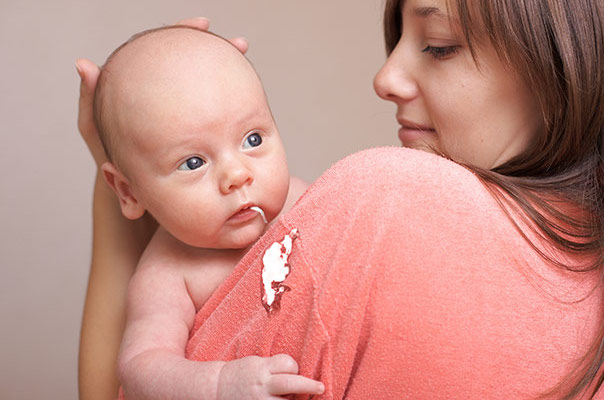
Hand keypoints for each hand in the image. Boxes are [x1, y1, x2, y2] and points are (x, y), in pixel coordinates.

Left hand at [75, 17, 248, 169]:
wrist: (137, 194)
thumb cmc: (113, 163)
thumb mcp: (97, 131)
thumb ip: (90, 101)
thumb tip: (84, 65)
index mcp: (145, 89)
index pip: (165, 53)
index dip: (184, 33)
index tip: (203, 25)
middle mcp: (167, 97)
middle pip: (192, 65)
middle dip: (215, 50)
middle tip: (238, 43)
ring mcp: (183, 115)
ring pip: (206, 87)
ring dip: (226, 71)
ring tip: (242, 55)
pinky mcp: (195, 132)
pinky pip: (213, 113)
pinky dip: (227, 103)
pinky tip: (243, 97)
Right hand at [217, 354, 324, 399]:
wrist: (216, 388)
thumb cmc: (242, 373)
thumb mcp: (257, 362)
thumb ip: (275, 367)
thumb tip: (298, 374)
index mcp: (262, 368)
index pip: (288, 364)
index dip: (293, 367)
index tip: (292, 371)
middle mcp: (262, 385)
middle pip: (291, 383)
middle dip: (308, 385)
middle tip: (320, 387)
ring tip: (285, 396)